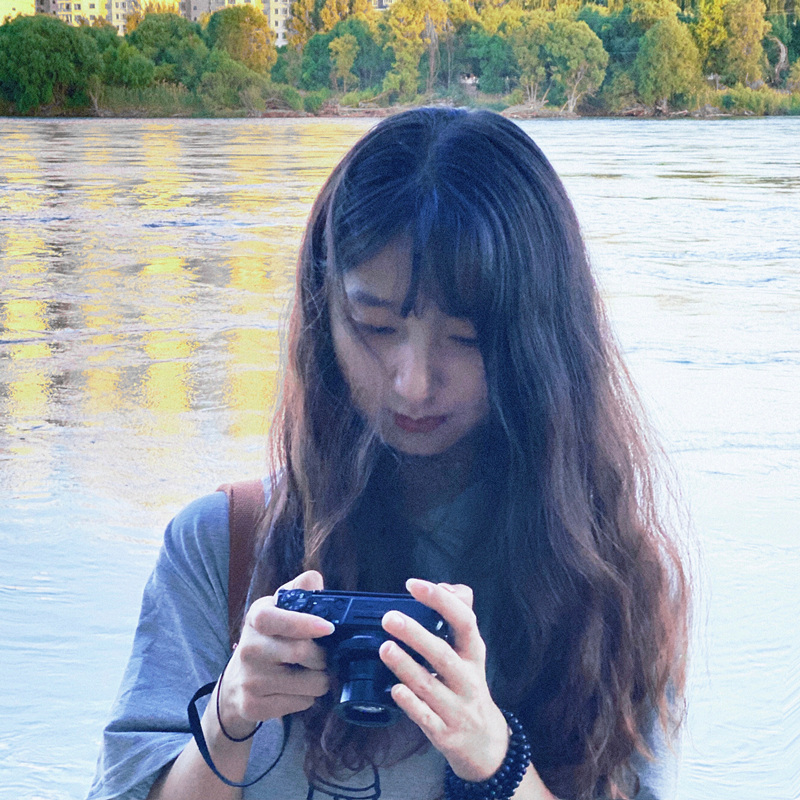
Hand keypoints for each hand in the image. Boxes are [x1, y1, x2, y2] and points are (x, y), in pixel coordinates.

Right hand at [215, 570, 333, 737]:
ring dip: (321, 679)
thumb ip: (301, 590)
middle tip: (325, 656)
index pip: (275, 618)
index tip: (329, 628)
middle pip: (301, 652)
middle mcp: (249, 648)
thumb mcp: (281, 608)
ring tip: (313, 673)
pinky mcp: (254, 706)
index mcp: (257, 617)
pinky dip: (308, 697)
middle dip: (323, 656)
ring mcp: (249, 679)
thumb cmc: (271, 638)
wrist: (238, 681)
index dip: (304, 623)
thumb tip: (315, 580)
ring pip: (308, 683)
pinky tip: (298, 689)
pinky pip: (301, 703)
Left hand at [379, 578, 509, 781]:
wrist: (487, 744)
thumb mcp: (470, 652)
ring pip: (430, 686)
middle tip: (389, 618)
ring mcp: (457, 708)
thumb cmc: (469, 687)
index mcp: (473, 654)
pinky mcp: (444, 733)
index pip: (464, 621)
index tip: (414, 585)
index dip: (440, 601)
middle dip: (416, 635)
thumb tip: (445, 586)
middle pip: (443, 654)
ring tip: (384, 648)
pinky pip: (425, 718)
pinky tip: (394, 689)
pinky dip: (410, 704)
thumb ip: (459, 616)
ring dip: (406, 666)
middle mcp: (468, 680)